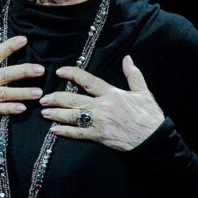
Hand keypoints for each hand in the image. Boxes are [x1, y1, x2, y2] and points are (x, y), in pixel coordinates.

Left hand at [40, 55, 164, 150]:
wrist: (153, 139)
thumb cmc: (149, 116)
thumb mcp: (143, 92)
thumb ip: (133, 75)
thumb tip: (127, 58)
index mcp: (111, 93)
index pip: (88, 81)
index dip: (73, 74)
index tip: (60, 71)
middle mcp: (102, 106)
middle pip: (74, 100)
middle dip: (57, 98)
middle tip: (44, 97)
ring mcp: (99, 122)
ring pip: (73, 116)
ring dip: (56, 114)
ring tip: (44, 112)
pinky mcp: (99, 136)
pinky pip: (78, 133)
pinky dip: (65, 132)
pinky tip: (54, 130)